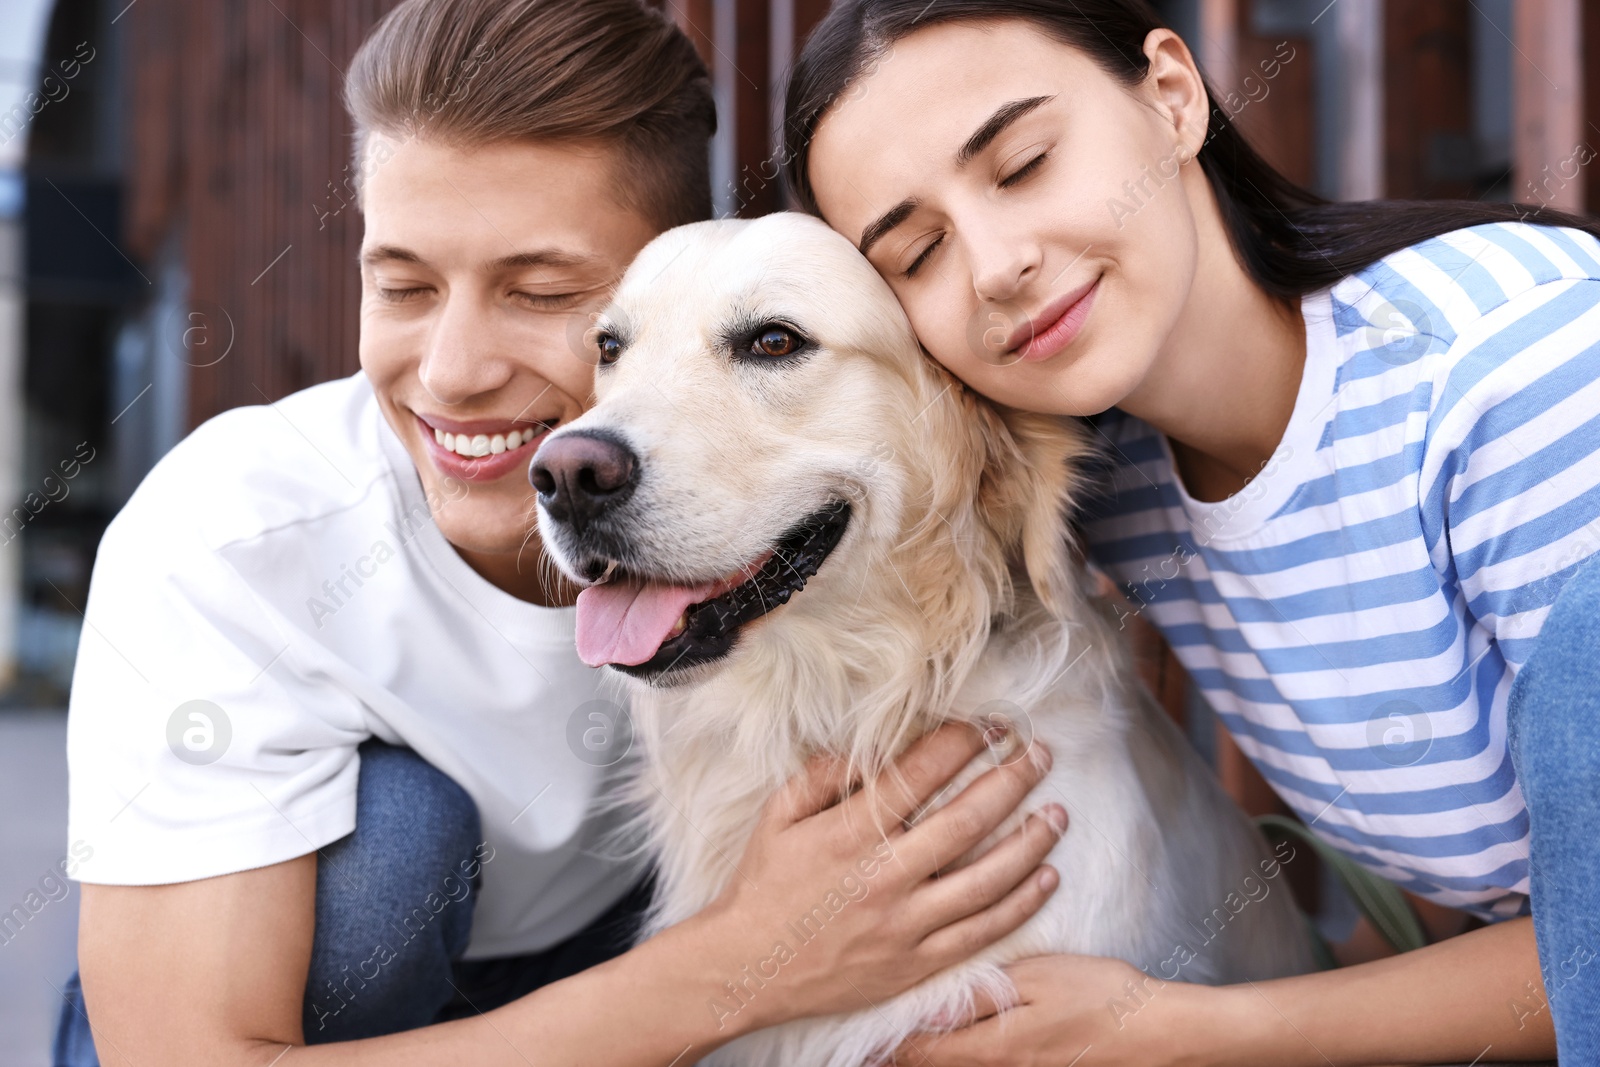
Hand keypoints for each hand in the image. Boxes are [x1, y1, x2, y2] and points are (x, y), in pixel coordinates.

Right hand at [693, 722, 1067, 1030]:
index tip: (995, 725)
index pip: (922, 774)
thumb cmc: (763, 885)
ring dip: (1030, 842)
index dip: (964, 743)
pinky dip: (1019, 905)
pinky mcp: (915, 963)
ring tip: (1058, 814)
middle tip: (1041, 755)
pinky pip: (980, 933)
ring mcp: (904, 924)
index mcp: (850, 833)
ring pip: (986, 879)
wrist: (746, 967)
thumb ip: (825, 774)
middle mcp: (884, 877)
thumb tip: (871, 744)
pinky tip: (1046, 878)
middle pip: (967, 820)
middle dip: (1012, 780)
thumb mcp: (779, 814)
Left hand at [891, 955, 1201, 1066]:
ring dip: (925, 1059)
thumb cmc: (1101, 994)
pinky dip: (957, 1061)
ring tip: (892, 1047)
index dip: (882, 1042)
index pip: (917, 1051)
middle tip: (862, 1042)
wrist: (1158, 1031)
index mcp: (990, 1048)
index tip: (855, 1027)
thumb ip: (978, 996)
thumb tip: (927, 1008)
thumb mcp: (1035, 980)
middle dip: (894, 1055)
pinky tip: (952, 1047)